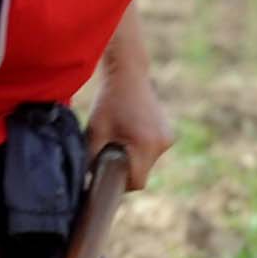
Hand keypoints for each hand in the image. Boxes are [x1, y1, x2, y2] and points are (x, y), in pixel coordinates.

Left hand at [86, 71, 176, 189]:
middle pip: (143, 174)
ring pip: (148, 163)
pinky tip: (131, 132)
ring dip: (135, 158)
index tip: (108, 173)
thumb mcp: (95, 130)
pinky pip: (152, 152)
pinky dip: (141, 149)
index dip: (121, 183)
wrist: (128, 74)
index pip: (136, 182)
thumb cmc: (109, 101)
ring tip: (121, 138)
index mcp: (145, 144)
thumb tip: (87, 180)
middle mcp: (161, 143)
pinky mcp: (168, 134)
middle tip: (110, 152)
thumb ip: (91, 158)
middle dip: (127, 169)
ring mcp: (167, 138)